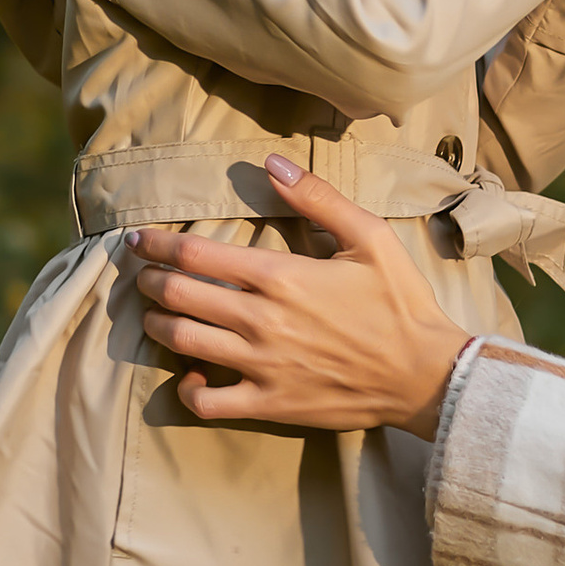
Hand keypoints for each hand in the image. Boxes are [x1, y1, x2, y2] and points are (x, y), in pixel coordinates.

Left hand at [127, 171, 468, 440]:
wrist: (426, 374)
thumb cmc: (400, 303)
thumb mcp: (370, 237)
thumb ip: (317, 197)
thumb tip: (271, 162)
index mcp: (282, 276)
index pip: (196, 255)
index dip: (156, 246)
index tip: (137, 241)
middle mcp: (263, 321)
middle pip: (178, 297)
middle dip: (150, 282)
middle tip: (143, 276)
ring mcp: (262, 365)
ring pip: (183, 343)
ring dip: (159, 325)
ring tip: (157, 315)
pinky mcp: (269, 403)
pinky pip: (207, 403)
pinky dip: (187, 389)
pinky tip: (191, 375)